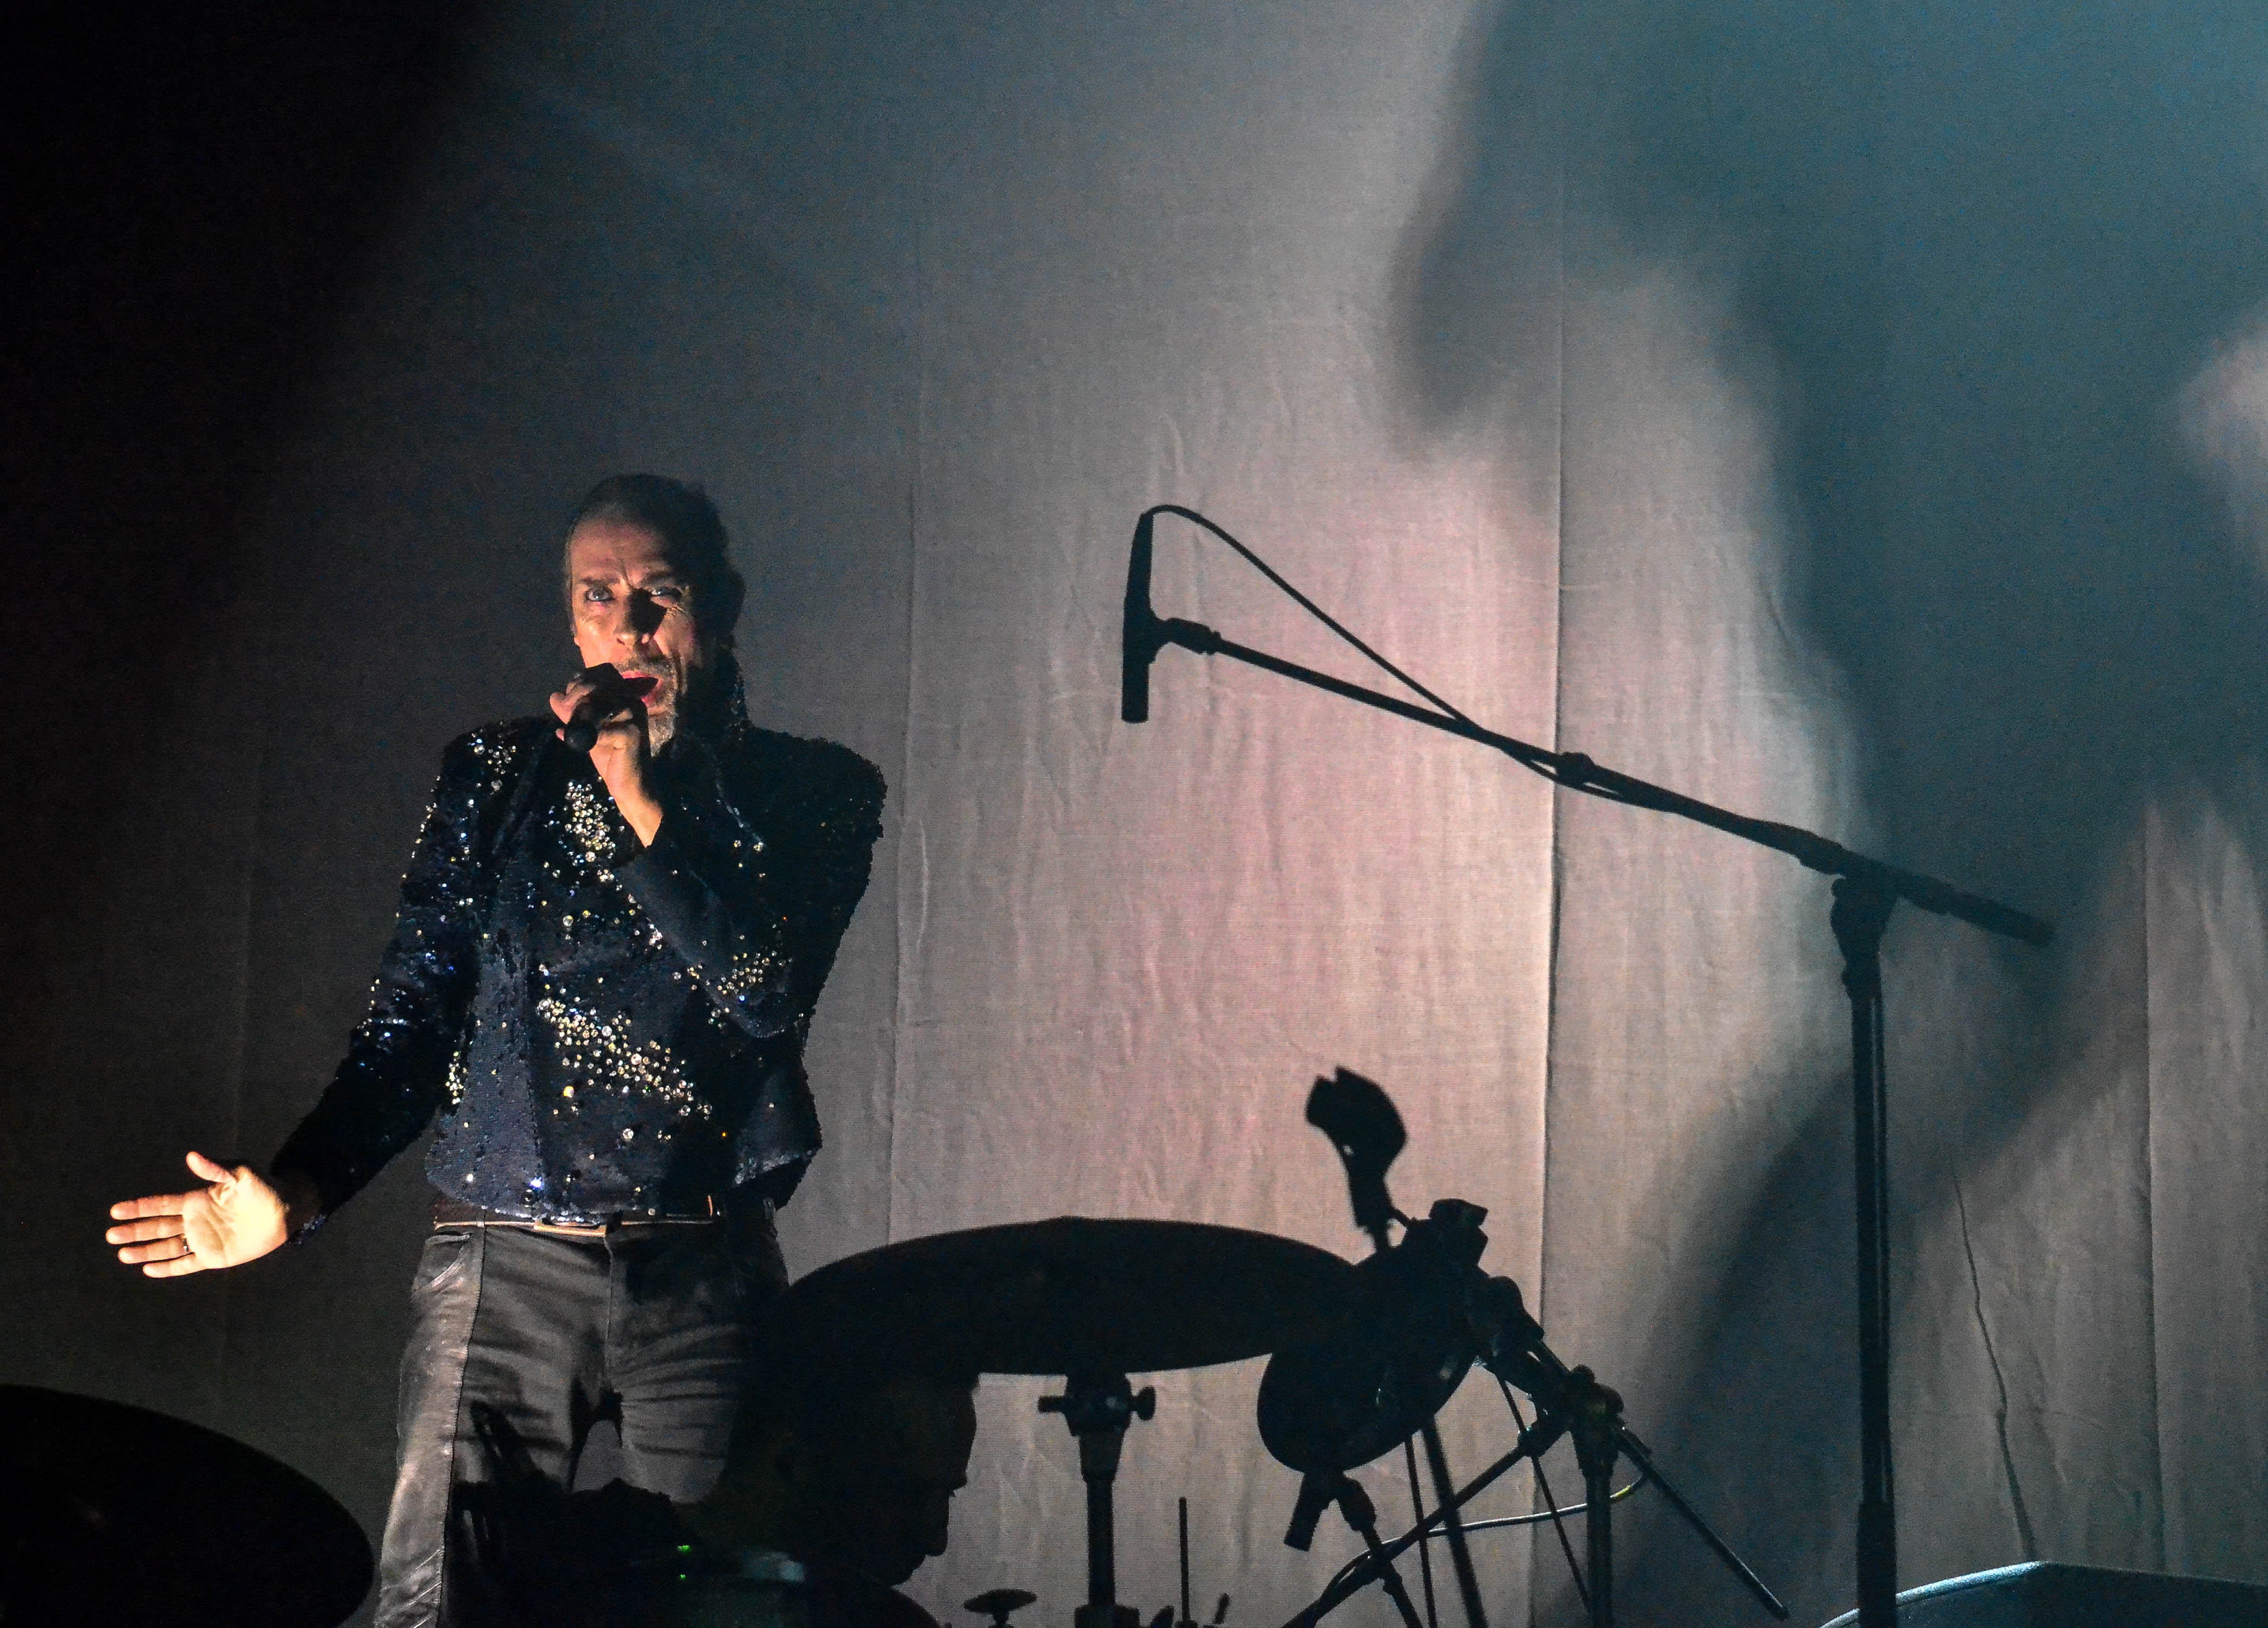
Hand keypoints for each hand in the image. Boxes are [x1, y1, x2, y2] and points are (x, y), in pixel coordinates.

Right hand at [105, 1151, 304, 1276]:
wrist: (285, 1212)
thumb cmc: (264, 1189)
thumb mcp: (240, 1175)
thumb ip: (215, 1169)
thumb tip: (191, 1156)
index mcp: (197, 1201)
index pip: (161, 1205)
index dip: (139, 1208)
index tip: (115, 1211)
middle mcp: (195, 1221)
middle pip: (158, 1227)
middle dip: (134, 1231)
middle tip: (111, 1235)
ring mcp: (203, 1240)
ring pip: (167, 1247)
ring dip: (145, 1251)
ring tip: (123, 1254)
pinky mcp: (214, 1257)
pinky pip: (186, 1264)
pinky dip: (168, 1268)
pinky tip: (148, 1270)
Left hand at [550, 669, 663, 845]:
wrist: (629, 785)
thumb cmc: (609, 756)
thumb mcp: (586, 730)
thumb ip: (572, 712)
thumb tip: (554, 696)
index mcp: (624, 694)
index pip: (598, 674)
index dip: (577, 683)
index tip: (566, 702)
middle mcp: (631, 699)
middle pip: (594, 687)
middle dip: (574, 699)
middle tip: (565, 715)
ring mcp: (634, 715)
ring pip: (595, 706)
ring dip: (578, 719)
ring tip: (573, 732)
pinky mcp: (632, 733)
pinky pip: (599, 731)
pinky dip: (587, 740)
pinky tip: (584, 747)